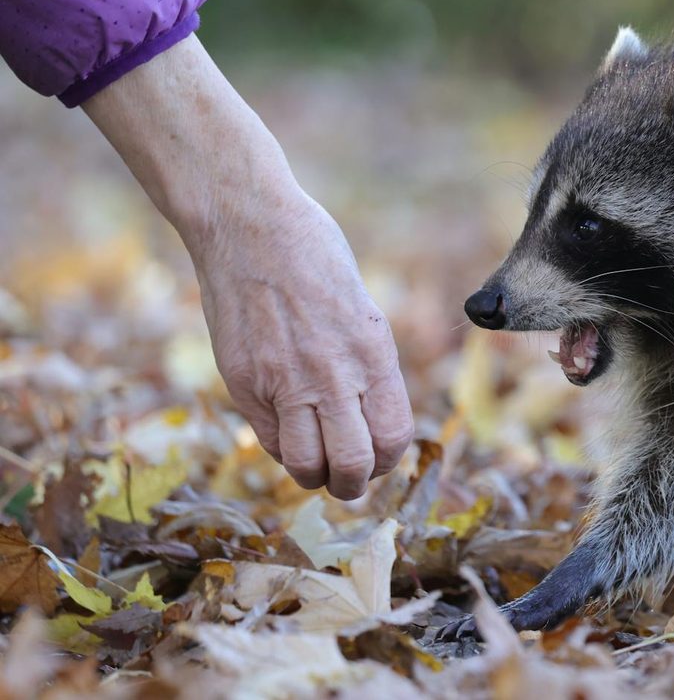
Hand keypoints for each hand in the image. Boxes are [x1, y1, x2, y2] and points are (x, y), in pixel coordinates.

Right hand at [189, 191, 412, 497]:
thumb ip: (366, 364)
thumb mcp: (361, 309)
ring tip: (316, 462)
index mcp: (372, 351)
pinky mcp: (244, 382)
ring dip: (315, 475)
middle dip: (354, 482)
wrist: (250, 226)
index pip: (393, 436)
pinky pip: (269, 441)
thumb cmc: (313, 257)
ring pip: (305, 466)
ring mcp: (284, 381)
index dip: (388, 459)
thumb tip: (368, 415)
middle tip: (347, 475)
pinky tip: (287, 431)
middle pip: (353, 465)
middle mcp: (333, 372)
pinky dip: (282, 449)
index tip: (377, 455)